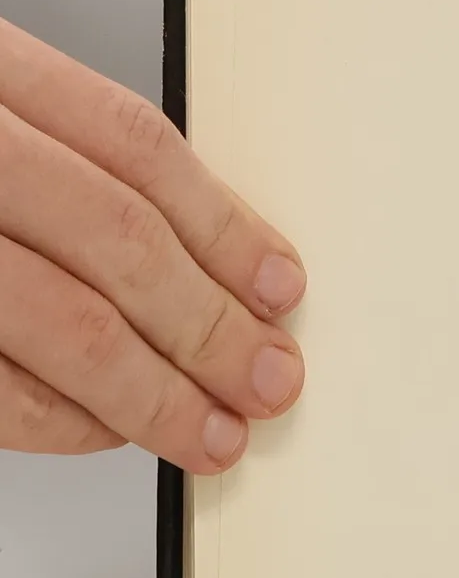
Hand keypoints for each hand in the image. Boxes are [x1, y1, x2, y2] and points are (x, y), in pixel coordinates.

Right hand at [0, 18, 304, 470]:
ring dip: (153, 394)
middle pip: (114, 239)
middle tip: (269, 381)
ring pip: (60, 321)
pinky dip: (59, 421)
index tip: (281, 288)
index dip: (223, 225)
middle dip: (210, 326)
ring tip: (214, 433)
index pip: (131, 144)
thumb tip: (209, 258)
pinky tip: (106, 432)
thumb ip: (58, 157)